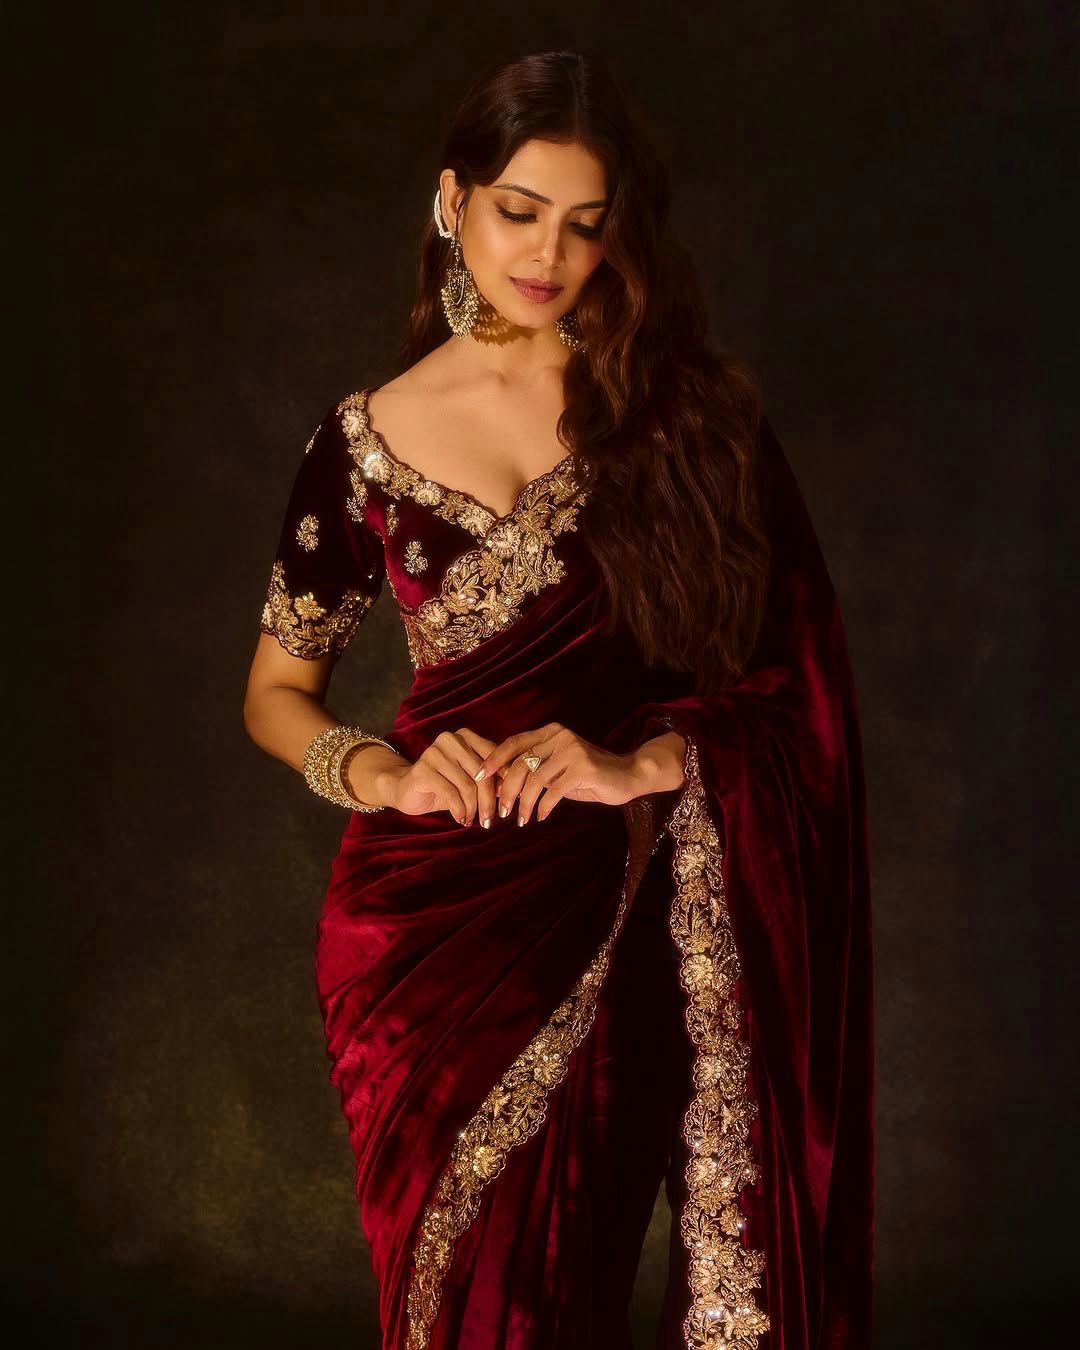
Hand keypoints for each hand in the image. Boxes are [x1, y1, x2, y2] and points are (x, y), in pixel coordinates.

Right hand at [379, 727, 503, 826]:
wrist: (405, 790)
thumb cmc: (443, 785)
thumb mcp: (469, 782)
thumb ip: (490, 781)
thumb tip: (516, 791)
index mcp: (466, 737)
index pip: (495, 758)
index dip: (505, 782)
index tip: (509, 802)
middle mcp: (451, 739)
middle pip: (483, 773)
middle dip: (489, 800)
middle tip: (489, 820)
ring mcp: (435, 752)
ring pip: (467, 785)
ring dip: (473, 808)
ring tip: (472, 820)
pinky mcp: (423, 769)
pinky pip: (450, 794)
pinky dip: (459, 810)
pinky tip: (461, 819)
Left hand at [474, 723, 640, 825]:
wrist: (628, 775)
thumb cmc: (588, 776)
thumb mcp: (558, 769)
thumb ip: (536, 770)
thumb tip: (501, 783)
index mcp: (550, 732)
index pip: (514, 742)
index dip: (494, 759)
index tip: (478, 777)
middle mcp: (559, 736)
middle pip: (521, 763)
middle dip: (507, 790)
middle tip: (501, 812)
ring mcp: (572, 750)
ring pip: (535, 779)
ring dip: (525, 804)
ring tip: (521, 820)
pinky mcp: (583, 768)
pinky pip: (554, 790)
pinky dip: (544, 807)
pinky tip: (541, 817)